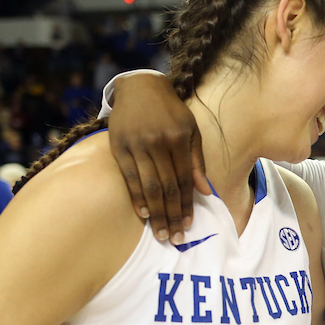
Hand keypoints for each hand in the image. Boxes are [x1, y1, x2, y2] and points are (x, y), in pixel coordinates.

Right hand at [108, 73, 207, 243]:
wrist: (140, 86)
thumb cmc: (171, 112)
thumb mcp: (191, 130)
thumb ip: (197, 161)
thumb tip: (205, 192)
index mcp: (179, 139)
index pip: (184, 180)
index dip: (186, 204)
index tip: (188, 225)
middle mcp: (158, 143)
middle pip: (167, 187)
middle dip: (172, 215)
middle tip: (175, 238)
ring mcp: (137, 144)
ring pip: (149, 186)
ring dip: (156, 213)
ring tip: (161, 233)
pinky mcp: (119, 146)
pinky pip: (128, 177)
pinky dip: (136, 197)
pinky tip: (143, 213)